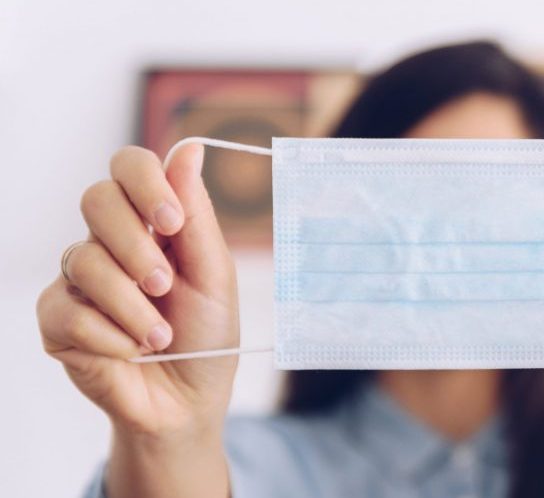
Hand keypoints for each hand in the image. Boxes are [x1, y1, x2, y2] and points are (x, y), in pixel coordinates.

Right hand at [36, 144, 237, 437]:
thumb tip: (190, 147)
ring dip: (133, 306)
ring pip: (84, 260)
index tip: (172, 222)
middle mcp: (110, 242)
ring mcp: (78, 279)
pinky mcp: (56, 320)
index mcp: (152, 222)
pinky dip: (111, 337)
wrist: (188, 401)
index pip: (128, 167)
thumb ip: (197, 214)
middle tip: (166, 286)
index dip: (144, 183)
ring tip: (161, 337)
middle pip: (96, 200)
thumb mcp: (214, 275)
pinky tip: (132, 352)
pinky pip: (68, 310)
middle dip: (136, 246)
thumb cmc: (208, 335)